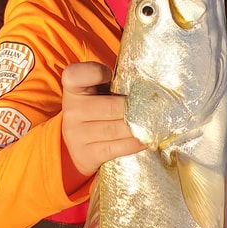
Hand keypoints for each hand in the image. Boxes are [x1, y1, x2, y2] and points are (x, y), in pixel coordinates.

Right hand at [61, 62, 144, 181]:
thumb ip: (113, 81)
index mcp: (72, 87)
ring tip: (156, 124)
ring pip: (116, 129)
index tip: (109, 75)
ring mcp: (76, 134)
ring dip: (139, 128)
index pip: (77, 74)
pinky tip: (145, 140)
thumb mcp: (98, 88)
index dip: (96, 73)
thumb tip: (147, 84)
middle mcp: (71, 110)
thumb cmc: (98, 106)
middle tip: (156, 107)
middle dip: (135, 108)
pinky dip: (134, 144)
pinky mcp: (85, 154)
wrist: (80, 140)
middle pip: (111, 107)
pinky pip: (116, 148)